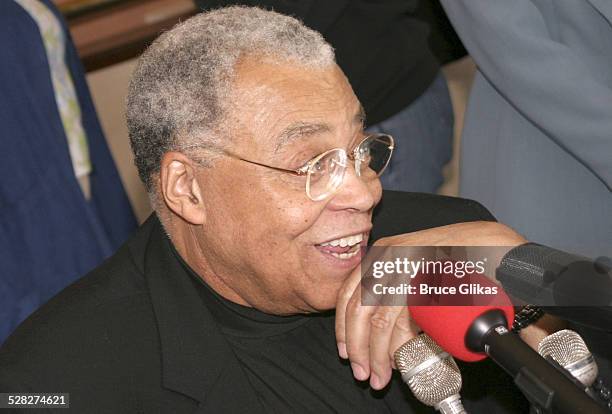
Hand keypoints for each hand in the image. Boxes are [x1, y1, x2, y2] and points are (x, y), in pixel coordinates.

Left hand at [335, 221, 526, 389]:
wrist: (492, 245)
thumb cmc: (454, 259)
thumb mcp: (413, 265)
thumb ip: (392, 287)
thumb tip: (376, 332)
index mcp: (381, 253)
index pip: (347, 293)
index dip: (343, 327)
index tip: (345, 350)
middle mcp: (389, 258)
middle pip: (360, 309)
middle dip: (358, 347)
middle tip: (362, 372)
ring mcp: (408, 268)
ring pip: (381, 320)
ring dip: (379, 354)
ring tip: (381, 375)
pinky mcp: (428, 281)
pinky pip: (407, 321)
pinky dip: (402, 346)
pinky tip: (403, 358)